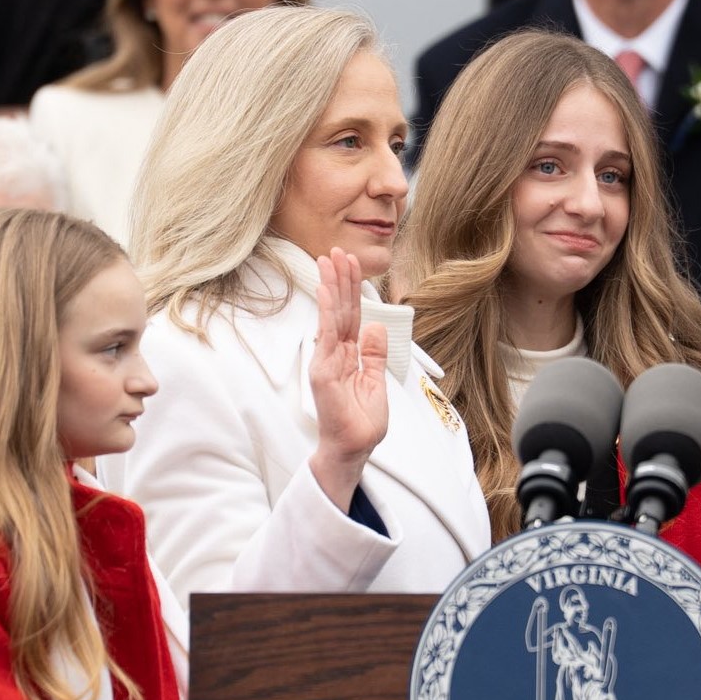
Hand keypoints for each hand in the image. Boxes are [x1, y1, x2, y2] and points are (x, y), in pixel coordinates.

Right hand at [308, 249, 388, 510]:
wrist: (353, 449)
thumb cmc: (361, 421)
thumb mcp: (375, 381)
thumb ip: (374, 354)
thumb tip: (377, 326)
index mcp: (349, 355)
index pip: (350, 316)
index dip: (351, 290)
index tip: (350, 263)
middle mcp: (335, 354)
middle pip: (339, 310)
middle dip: (339, 279)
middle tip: (337, 250)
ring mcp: (327, 361)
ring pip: (331, 316)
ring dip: (331, 286)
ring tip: (330, 259)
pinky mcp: (323, 371)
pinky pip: (327, 335)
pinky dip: (326, 311)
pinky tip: (326, 289)